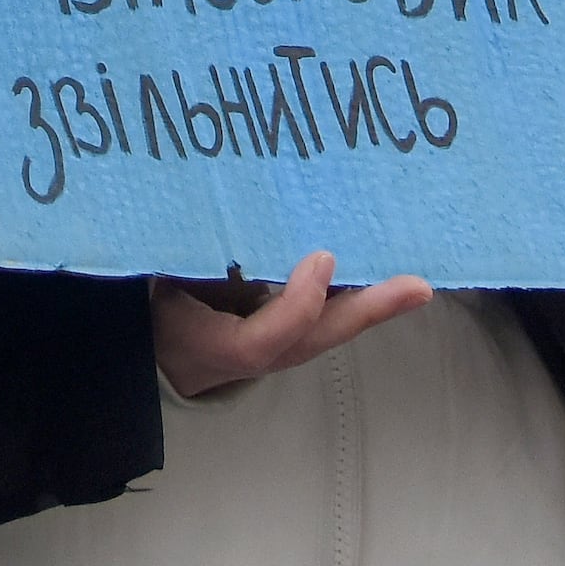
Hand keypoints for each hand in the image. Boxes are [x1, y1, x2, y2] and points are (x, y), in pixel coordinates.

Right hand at [152, 253, 432, 396]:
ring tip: (413, 284)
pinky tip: (379, 275)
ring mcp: (270, 348)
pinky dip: (352, 299)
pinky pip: (323, 319)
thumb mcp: (151, 287)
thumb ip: (176, 259)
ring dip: (372, 307)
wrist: (149, 348)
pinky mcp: (282, 333)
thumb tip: (202, 210)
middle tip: (416, 287)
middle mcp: (250, 355)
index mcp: (210, 347)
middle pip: (316, 339)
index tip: (320, 258)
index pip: (262, 341)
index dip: (297, 304)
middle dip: (367, 312)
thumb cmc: (148, 307)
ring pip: (328, 330)